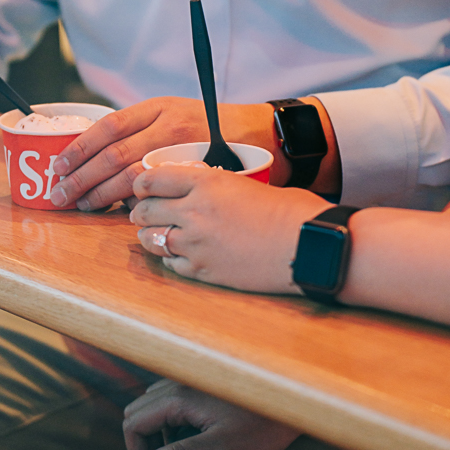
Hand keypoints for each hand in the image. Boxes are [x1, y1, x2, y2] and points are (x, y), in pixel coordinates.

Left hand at [49, 96, 277, 210]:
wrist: (264, 139)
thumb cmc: (215, 127)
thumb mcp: (177, 112)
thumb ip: (142, 126)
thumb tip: (97, 148)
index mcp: (161, 109)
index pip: (109, 127)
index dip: (80, 148)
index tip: (59, 165)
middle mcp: (170, 131)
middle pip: (114, 157)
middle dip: (82, 178)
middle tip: (61, 194)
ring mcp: (184, 159)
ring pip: (131, 183)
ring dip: (102, 197)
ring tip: (85, 206)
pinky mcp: (197, 185)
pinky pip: (158, 202)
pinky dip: (136, 212)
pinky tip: (124, 217)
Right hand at [123, 379, 299, 449]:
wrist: (294, 402)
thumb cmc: (262, 425)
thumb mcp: (221, 446)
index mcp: (179, 396)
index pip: (134, 422)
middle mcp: (180, 381)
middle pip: (138, 410)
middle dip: (139, 442)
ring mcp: (190, 379)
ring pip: (152, 403)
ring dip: (153, 431)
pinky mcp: (201, 383)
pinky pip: (170, 399)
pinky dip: (168, 420)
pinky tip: (187, 439)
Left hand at [130, 165, 325, 290]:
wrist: (309, 245)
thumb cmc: (289, 210)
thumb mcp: (245, 182)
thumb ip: (213, 185)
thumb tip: (195, 189)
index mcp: (206, 181)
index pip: (152, 179)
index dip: (141, 183)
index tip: (141, 187)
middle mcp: (194, 210)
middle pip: (145, 209)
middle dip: (140, 210)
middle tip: (143, 212)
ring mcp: (196, 243)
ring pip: (150, 239)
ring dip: (149, 235)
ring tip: (155, 234)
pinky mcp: (203, 270)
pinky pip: (170, 264)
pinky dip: (169, 258)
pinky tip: (179, 254)